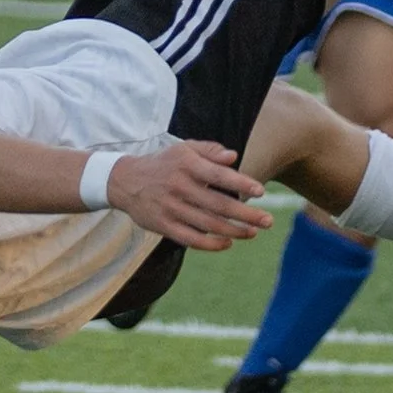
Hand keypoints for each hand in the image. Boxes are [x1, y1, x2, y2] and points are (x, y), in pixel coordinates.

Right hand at [107, 141, 271, 250]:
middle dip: (246, 214)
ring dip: (234, 231)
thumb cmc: (163, 163)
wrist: (124, 181)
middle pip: (218, 204)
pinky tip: (228, 243)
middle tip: (268, 221)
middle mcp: (179, 187)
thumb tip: (233, 157)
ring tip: (254, 233)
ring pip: (208, 224)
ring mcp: (170, 208)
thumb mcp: (183, 149)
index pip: (218, 176)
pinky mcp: (163, 225)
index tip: (262, 192)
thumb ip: (209, 151)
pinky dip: (211, 244)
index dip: (241, 183)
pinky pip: (191, 239)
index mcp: (186, 165)